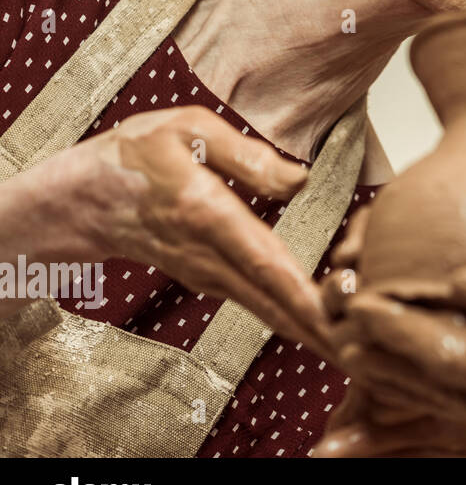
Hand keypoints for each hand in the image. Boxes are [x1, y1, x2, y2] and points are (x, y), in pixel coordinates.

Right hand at [6, 105, 330, 357]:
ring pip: (269, 308)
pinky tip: (326, 334)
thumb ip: (246, 155)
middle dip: (321, 329)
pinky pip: (259, 303)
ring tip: (360, 353)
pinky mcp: (212, 279)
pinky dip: (293, 321)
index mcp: (207, 214)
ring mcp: (209, 273)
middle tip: (367, 356)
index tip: (337, 319)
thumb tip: (300, 180)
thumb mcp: (187, 129)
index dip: (302, 293)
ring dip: (313, 332)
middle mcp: (210, 255)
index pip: (263, 261)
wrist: (78, 199)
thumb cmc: (135, 155)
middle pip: (274, 300)